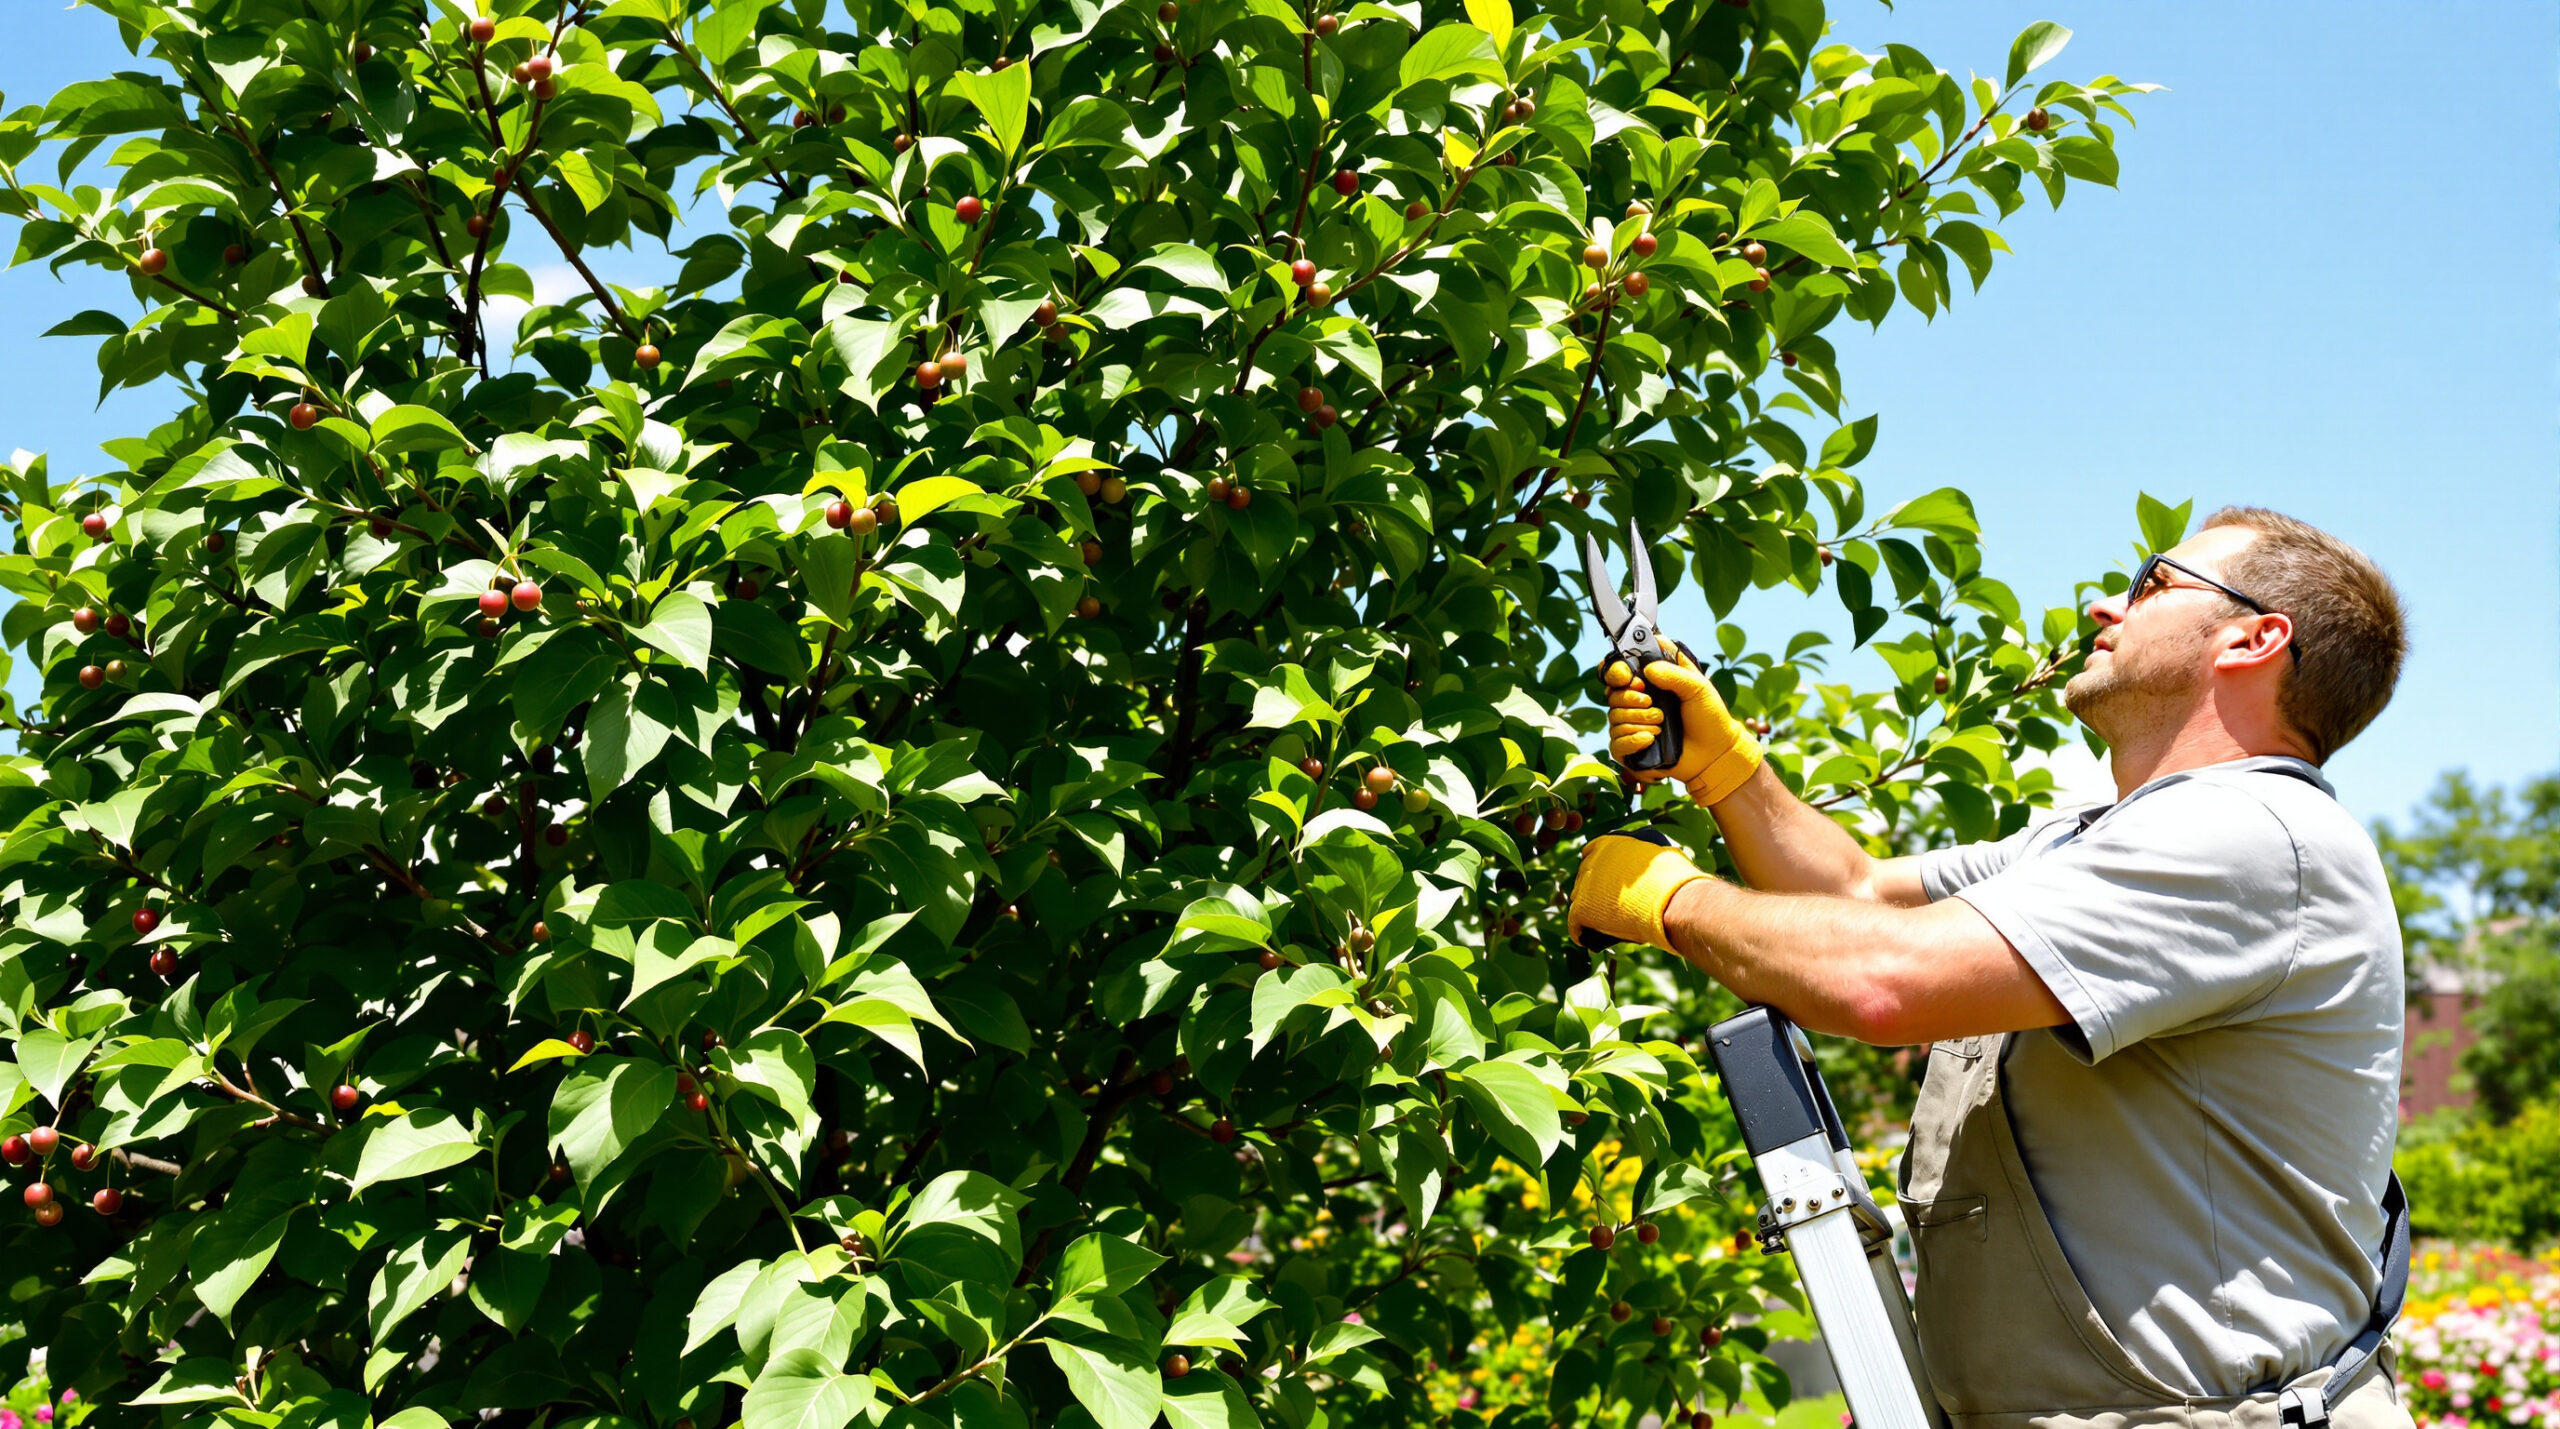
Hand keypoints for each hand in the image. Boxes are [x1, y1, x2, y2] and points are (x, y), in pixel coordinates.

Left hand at [1568, 832, 1711, 952]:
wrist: (1673, 900)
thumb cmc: (1674, 879)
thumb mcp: (1659, 857)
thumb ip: (1645, 860)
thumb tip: (1656, 866)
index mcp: (1609, 844)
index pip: (1592, 853)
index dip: (1599, 869)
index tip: (1604, 880)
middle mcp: (1592, 861)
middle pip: (1584, 876)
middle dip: (1592, 889)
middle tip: (1606, 904)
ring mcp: (1585, 885)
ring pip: (1578, 898)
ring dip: (1587, 908)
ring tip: (1599, 922)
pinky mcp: (1583, 908)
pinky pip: (1574, 923)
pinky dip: (1580, 931)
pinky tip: (1585, 939)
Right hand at [1604, 640, 1762, 804]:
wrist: (1715, 752)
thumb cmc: (1709, 716)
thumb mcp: (1698, 686)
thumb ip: (1675, 672)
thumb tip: (1648, 669)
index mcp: (1650, 681)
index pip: (1618, 670)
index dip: (1615, 671)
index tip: (1627, 677)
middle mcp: (1637, 702)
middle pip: (1612, 695)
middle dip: (1630, 699)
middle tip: (1652, 704)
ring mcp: (1633, 725)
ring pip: (1614, 719)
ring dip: (1638, 722)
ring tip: (1661, 726)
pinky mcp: (1633, 749)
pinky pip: (1616, 744)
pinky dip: (1632, 741)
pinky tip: (1650, 740)